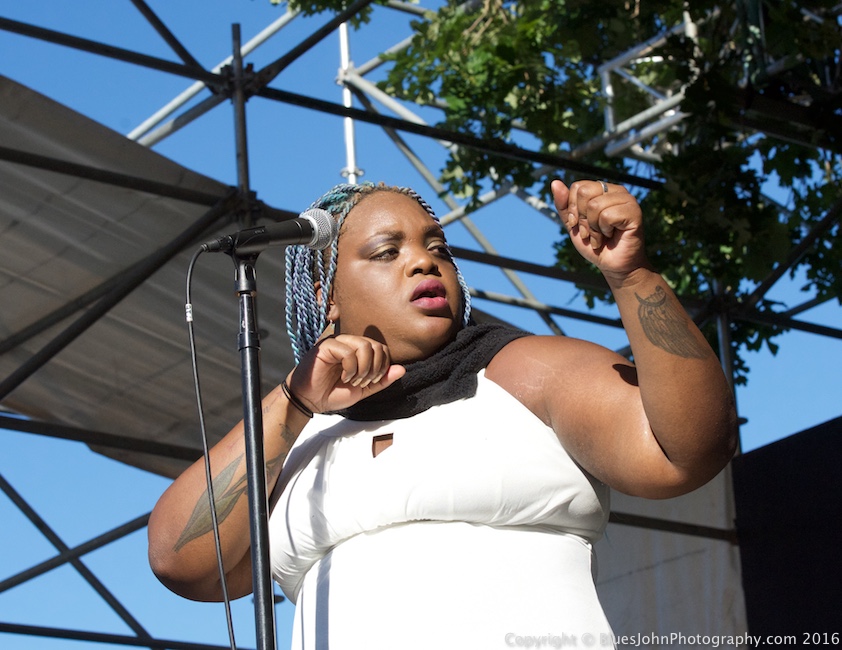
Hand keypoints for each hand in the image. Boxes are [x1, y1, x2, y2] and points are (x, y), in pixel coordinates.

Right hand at [287, 334, 405, 413]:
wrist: (310, 400)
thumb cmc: (333, 393)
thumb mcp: (363, 390)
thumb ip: (381, 380)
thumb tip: (402, 369)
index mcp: (358, 350)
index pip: (382, 349)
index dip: (382, 367)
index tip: (371, 382)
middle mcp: (349, 342)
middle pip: (376, 346)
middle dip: (374, 369)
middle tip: (362, 382)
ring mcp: (337, 342)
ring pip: (364, 346)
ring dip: (363, 369)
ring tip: (352, 380)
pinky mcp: (326, 346)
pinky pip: (348, 352)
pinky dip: (350, 368)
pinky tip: (343, 377)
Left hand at [552, 179, 648, 278]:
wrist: (613, 265)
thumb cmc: (594, 243)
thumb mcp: (573, 224)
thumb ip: (563, 205)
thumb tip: (555, 182)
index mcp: (602, 189)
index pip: (578, 187)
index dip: (573, 209)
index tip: (579, 224)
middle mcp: (616, 190)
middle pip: (584, 192)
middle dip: (582, 218)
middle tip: (590, 232)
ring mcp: (627, 199)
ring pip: (594, 205)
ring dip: (593, 228)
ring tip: (601, 236)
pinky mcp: (634, 212)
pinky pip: (607, 216)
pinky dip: (604, 231)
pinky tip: (611, 236)